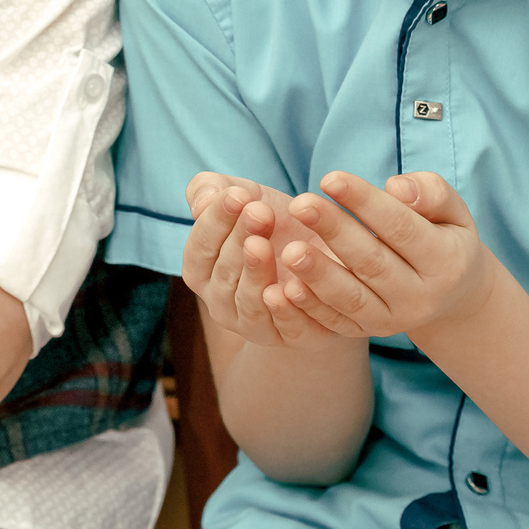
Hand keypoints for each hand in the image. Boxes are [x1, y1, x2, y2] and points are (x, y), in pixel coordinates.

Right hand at [180, 174, 340, 348]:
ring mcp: (255, 325)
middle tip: (259, 212)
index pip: (199, 250)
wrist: (329, 260)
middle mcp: (222, 304)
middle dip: (239, 241)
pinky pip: (287, 329)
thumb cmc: (277, 226)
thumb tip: (204, 198)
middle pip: (224, 275)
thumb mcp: (247, 198)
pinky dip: (287, 311)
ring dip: (256, 274)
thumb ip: (214, 190)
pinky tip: (292, 286)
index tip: (238, 194)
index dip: (215, 222)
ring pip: (250, 304)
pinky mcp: (293, 338)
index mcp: (203, 271)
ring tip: (264, 244)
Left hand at [265, 171, 503, 340]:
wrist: (451, 294)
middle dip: (334, 232)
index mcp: (446, 262)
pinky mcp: (370, 332)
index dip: (365, 203)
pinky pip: (336, 323)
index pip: (401, 227)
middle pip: (372, 262)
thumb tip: (395, 188)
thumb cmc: (443, 236)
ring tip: (288, 249)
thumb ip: (431, 193)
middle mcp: (421, 296)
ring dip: (318, 274)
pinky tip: (284, 288)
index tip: (330, 178)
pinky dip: (310, 308)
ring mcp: (394, 320)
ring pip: (351, 298)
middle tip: (300, 204)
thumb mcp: (453, 211)